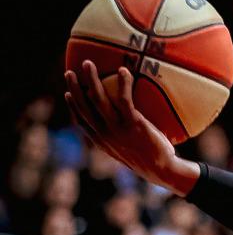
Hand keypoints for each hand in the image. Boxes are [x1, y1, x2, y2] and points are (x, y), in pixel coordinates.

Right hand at [64, 61, 197, 194]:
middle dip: (74, 88)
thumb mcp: (132, 151)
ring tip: (88, 63)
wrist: (163, 171)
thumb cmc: (151, 160)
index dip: (72, 107)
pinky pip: (124, 99)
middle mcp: (105, 134)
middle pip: (83, 107)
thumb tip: (129, 125)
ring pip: (98, 99)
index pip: (81, 123)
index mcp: (103, 142)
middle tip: (70, 71)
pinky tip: (123, 70)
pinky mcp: (133, 124)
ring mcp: (118, 129)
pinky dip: (122, 83)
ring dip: (91, 79)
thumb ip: (125, 138)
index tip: (67, 94)